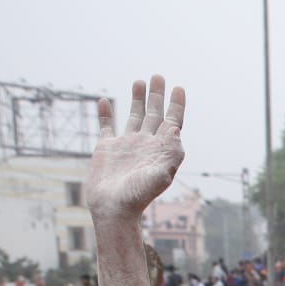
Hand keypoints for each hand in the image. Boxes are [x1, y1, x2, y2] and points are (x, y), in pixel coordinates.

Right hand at [87, 75, 186, 222]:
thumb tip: (177, 129)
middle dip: (157, 96)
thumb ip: (171, 154)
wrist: (114, 209)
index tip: (179, 88)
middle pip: (154, 114)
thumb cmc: (138, 197)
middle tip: (158, 76)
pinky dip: (106, 114)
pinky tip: (105, 101)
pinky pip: (106, 126)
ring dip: (137, 99)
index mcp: (161, 149)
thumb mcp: (160, 176)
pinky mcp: (107, 149)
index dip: (177, 105)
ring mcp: (126, 145)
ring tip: (140, 81)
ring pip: (133, 116)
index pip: (172, 121)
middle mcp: (145, 145)